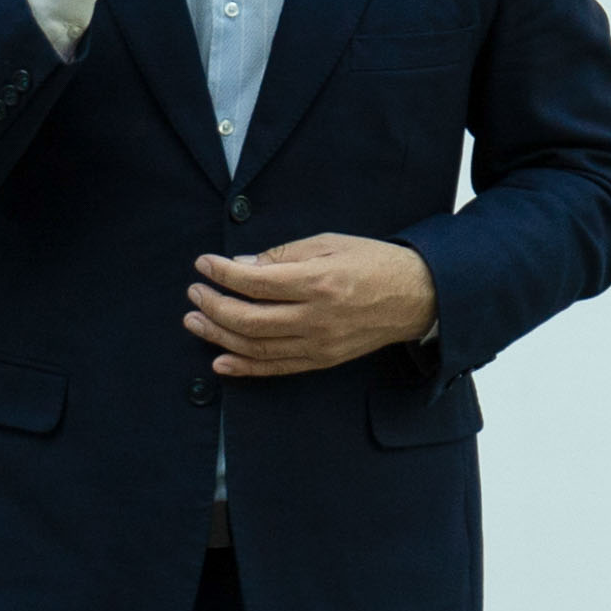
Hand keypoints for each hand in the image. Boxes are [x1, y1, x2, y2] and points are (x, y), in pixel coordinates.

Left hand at [187, 235, 439, 378]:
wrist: (416, 296)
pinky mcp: (323, 360)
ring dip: (219, 336)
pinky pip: (276, 368)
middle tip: (194, 293)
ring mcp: (319, 344)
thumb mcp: (329, 242)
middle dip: (213, 307)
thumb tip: (242, 265)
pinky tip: (220, 360)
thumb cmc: (373, 262)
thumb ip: (283, 255)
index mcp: (317, 281)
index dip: (222, 273)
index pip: (255, 281)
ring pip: (257, 347)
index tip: (203, 264)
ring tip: (195, 322)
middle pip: (249, 320)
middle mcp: (316, 317)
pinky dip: (245, 366)